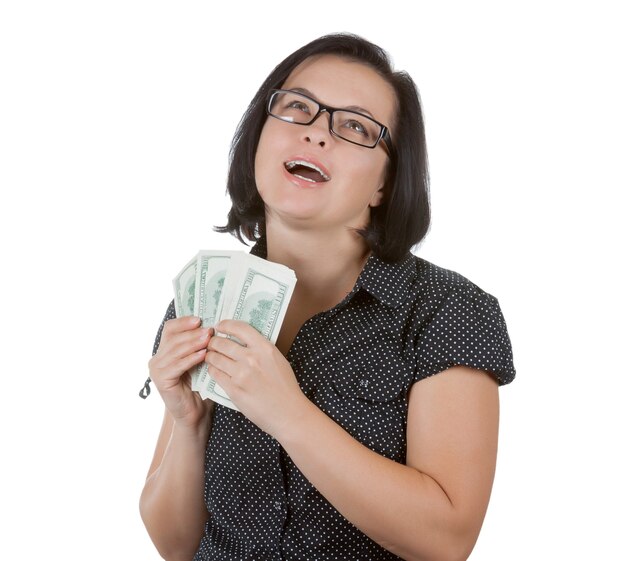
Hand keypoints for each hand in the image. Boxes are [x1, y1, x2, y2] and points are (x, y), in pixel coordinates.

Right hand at [148, 316, 214, 427]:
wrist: (195, 414)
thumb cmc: (200, 388)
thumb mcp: (199, 362)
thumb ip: (200, 346)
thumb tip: (211, 326)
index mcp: (165, 351)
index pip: (170, 329)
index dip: (183, 322)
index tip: (200, 319)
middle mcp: (157, 359)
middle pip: (173, 338)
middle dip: (192, 332)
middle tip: (209, 330)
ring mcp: (157, 370)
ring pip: (175, 350)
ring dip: (193, 343)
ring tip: (208, 338)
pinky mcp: (161, 381)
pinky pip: (177, 365)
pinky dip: (191, 358)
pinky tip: (203, 354)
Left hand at [205, 319, 307, 437]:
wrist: (288, 413)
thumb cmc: (285, 387)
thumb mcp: (278, 360)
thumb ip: (260, 349)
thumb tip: (243, 340)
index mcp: (265, 348)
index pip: (240, 328)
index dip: (226, 324)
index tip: (219, 326)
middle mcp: (252, 359)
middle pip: (222, 343)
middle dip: (213, 342)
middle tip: (211, 343)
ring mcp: (241, 375)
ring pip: (214, 358)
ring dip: (210, 356)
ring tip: (210, 356)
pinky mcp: (233, 390)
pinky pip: (215, 374)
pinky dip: (212, 369)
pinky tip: (214, 369)